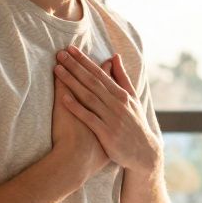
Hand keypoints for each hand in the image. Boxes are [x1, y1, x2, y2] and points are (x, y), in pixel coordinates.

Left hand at [54, 45, 161, 173]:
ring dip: (72, 82)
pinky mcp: (107, 134)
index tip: (71, 49)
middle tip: (60, 54)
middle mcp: (117, 104)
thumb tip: (115, 56)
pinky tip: (64, 98)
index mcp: (122, 94)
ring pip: (89, 96)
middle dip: (75, 66)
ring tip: (57, 70)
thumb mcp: (133, 99)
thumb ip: (122, 78)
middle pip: (92, 81)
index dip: (84, 60)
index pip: (100, 73)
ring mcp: (112, 118)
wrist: (144, 153)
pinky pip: (89, 118)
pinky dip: (77, 108)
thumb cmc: (136, 124)